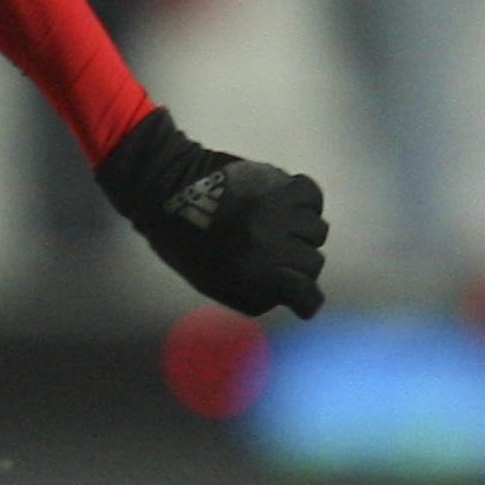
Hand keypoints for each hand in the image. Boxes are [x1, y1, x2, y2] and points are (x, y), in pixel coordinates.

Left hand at [93, 108, 328, 318]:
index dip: (308, 302)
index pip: (305, 293)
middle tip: (281, 260)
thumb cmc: (186, 244)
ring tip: (281, 231)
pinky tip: (291, 209)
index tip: (305, 303)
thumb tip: (291, 297)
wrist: (166, 190)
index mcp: (252, 270)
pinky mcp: (278, 181)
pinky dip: (308, 204)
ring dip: (303, 235)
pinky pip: (312, 195)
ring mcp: (278, 208)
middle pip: (313, 262)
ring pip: (317, 230)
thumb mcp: (215, 284)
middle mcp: (271, 240)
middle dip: (300, 267)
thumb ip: (256, 295)